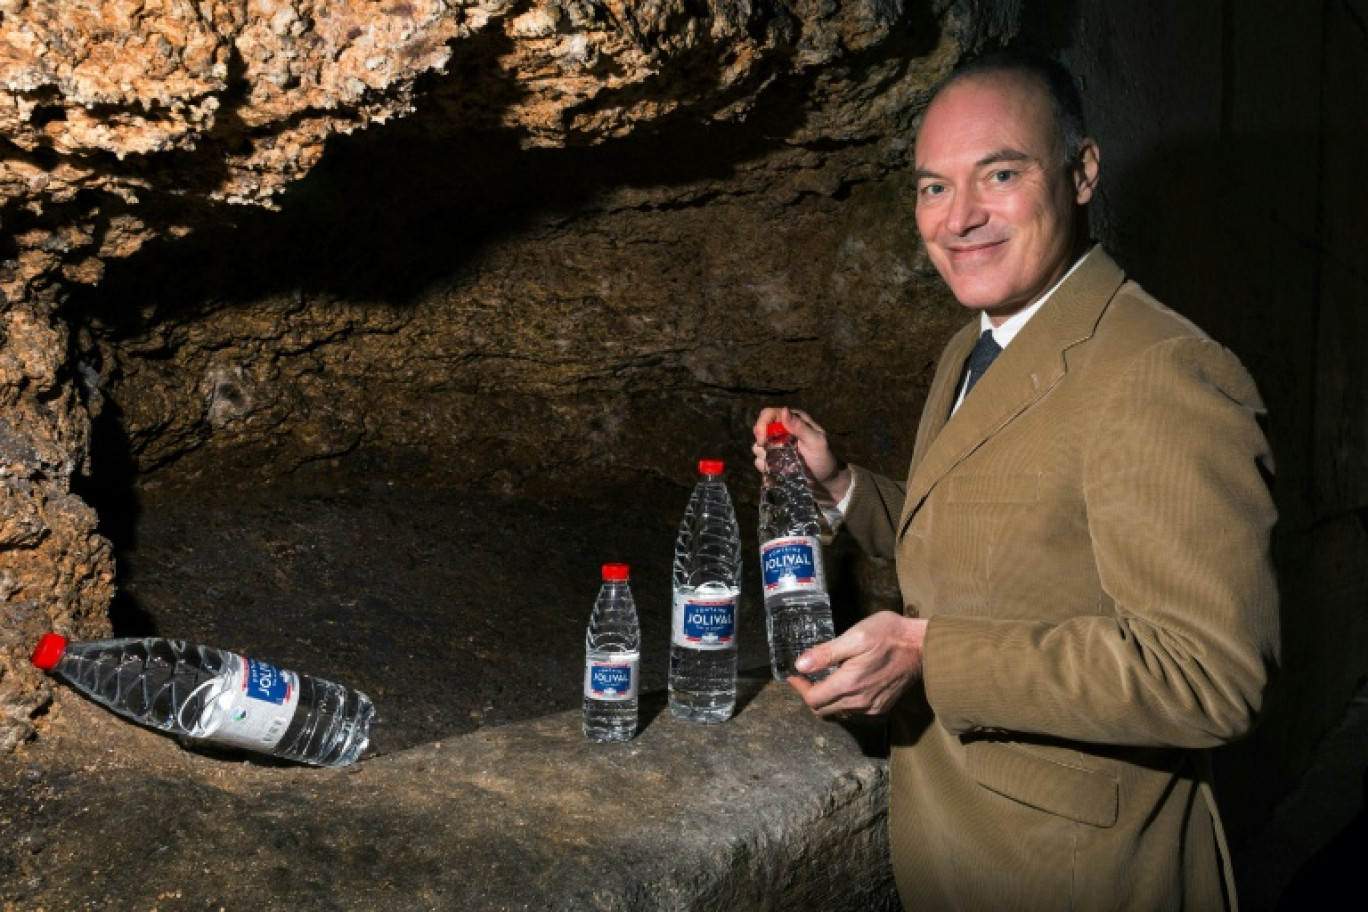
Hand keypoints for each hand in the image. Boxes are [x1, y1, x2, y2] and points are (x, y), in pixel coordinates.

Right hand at [751, 406, 851, 506]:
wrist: (826, 482)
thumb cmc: (824, 459)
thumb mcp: (816, 442)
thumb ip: (800, 427)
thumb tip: (784, 411)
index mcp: (793, 420)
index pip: (769, 414)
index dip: (761, 425)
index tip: (762, 440)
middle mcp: (782, 431)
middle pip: (759, 430)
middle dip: (762, 443)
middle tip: (772, 454)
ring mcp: (777, 446)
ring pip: (757, 447)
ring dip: (766, 457)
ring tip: (783, 465)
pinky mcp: (773, 461)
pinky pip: (760, 462)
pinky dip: (766, 468)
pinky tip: (779, 472)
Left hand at [787, 611, 927, 717]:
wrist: (924, 647)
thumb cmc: (890, 635)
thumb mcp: (856, 636)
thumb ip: (826, 653)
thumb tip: (800, 665)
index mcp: (849, 684)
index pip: (813, 700)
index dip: (800, 689)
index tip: (795, 676)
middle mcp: (859, 702)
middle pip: (823, 710)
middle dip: (811, 695)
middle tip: (806, 677)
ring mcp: (872, 707)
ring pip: (838, 711)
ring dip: (828, 698)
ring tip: (826, 678)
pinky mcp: (882, 707)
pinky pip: (855, 711)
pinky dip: (844, 701)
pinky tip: (847, 683)